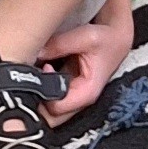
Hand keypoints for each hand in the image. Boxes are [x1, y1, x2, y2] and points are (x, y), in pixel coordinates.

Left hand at [35, 0, 134, 121]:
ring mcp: (74, 92)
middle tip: (30, 76)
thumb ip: (60, 44)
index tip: (41, 72)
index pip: (58, 108)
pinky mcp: (69, 84)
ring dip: (39, 90)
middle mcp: (80, 97)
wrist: (117, 34)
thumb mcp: (86, 37)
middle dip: (37, 99)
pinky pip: (52, 91)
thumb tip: (34, 50)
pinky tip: (40, 68)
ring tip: (35, 70)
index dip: (44, 94)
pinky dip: (43, 82)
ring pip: (50, 104)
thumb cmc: (107, 38)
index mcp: (87, 92)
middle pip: (52, 114)